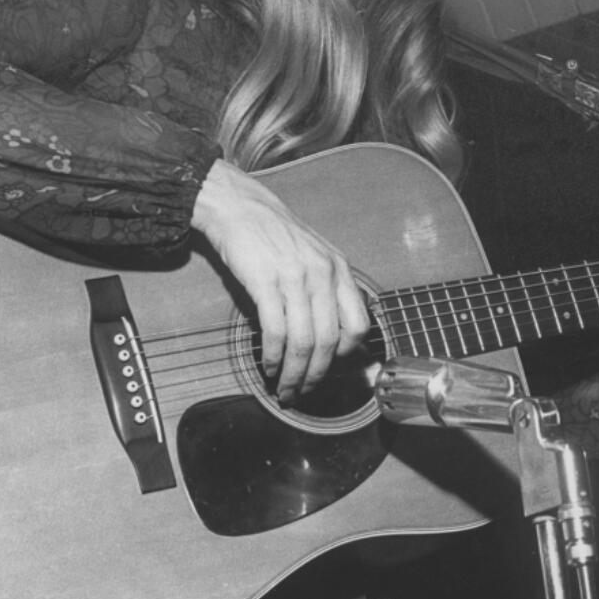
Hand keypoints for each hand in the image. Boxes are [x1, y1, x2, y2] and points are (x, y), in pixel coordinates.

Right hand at [191, 159, 368, 401]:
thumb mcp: (315, 255)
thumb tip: (335, 332)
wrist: (241, 208)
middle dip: (317, 375)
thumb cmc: (275, 234)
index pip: (358, 324)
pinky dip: (272, 356)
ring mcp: (294, 278)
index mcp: (338, 269)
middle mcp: (322, 274)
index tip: (330, 368)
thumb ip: (329, 288)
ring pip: (303, 342)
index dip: (346, 354)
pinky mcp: (265, 282)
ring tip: (284, 386)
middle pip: (329, 341)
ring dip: (293, 373)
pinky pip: (274, 331)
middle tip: (303, 390)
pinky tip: (267, 365)